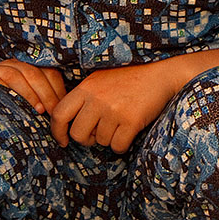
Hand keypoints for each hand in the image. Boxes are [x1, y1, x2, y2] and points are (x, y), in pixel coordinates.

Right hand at [0, 59, 65, 114]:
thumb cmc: (7, 101)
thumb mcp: (26, 98)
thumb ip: (43, 101)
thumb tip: (64, 117)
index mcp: (30, 68)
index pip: (50, 74)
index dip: (58, 91)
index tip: (63, 110)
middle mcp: (15, 65)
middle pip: (35, 74)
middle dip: (47, 95)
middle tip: (53, 114)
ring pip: (16, 76)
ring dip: (29, 94)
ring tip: (38, 110)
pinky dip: (4, 92)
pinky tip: (12, 105)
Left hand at [50, 49, 218, 152]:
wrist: (161, 73)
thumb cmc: (129, 77)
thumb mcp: (100, 80)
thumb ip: (84, 97)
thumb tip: (68, 123)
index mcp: (86, 88)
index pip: (59, 114)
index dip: (57, 132)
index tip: (63, 140)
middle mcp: (97, 99)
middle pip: (78, 134)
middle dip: (87, 139)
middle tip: (99, 132)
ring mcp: (113, 110)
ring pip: (101, 142)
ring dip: (109, 138)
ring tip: (120, 122)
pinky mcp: (131, 121)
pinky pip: (117, 147)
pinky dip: (122, 144)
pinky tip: (129, 131)